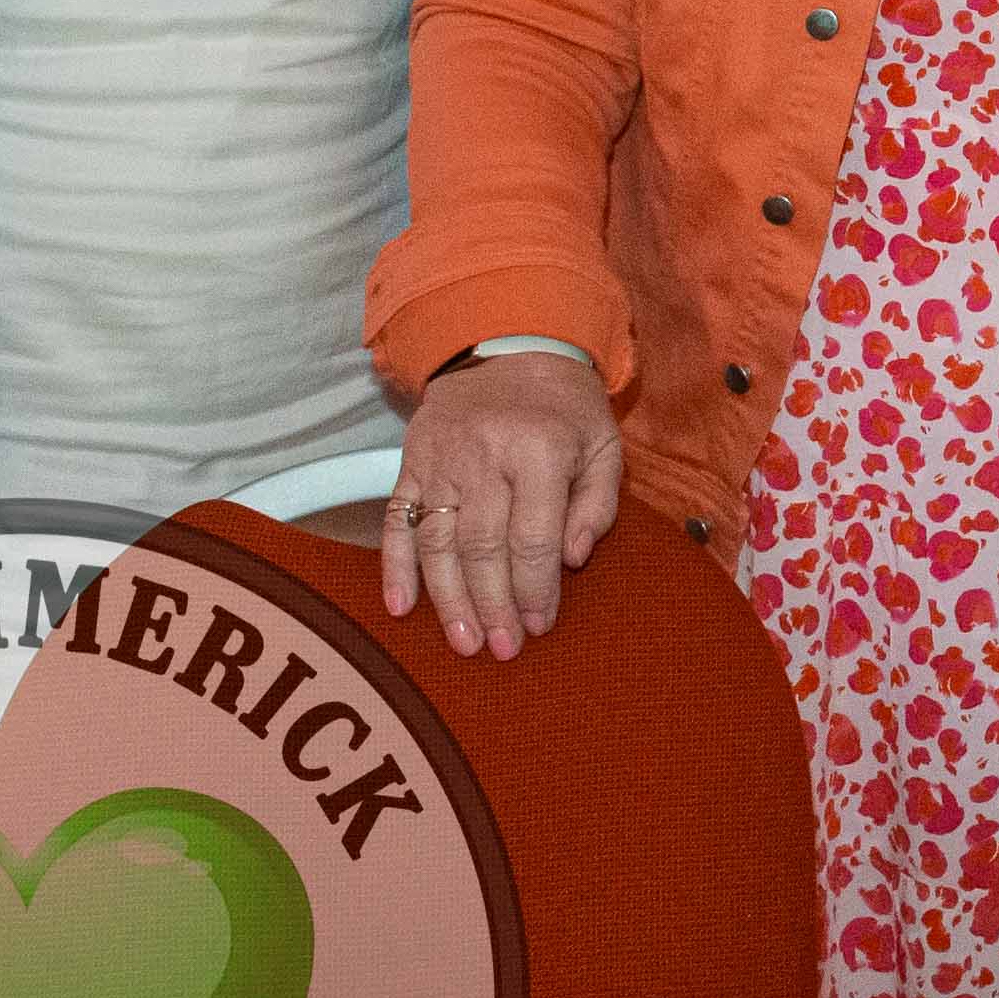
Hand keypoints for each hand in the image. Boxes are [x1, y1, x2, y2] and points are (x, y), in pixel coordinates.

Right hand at [382, 350, 624, 659]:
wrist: (510, 347)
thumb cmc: (566, 409)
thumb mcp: (604, 445)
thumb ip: (597, 505)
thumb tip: (574, 560)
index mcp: (539, 450)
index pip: (533, 537)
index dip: (536, 589)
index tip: (540, 626)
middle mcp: (484, 456)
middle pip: (483, 547)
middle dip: (493, 605)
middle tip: (502, 650)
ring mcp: (441, 461)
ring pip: (438, 542)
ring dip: (448, 599)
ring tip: (463, 642)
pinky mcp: (410, 463)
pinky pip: (397, 521)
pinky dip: (394, 567)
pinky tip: (400, 608)